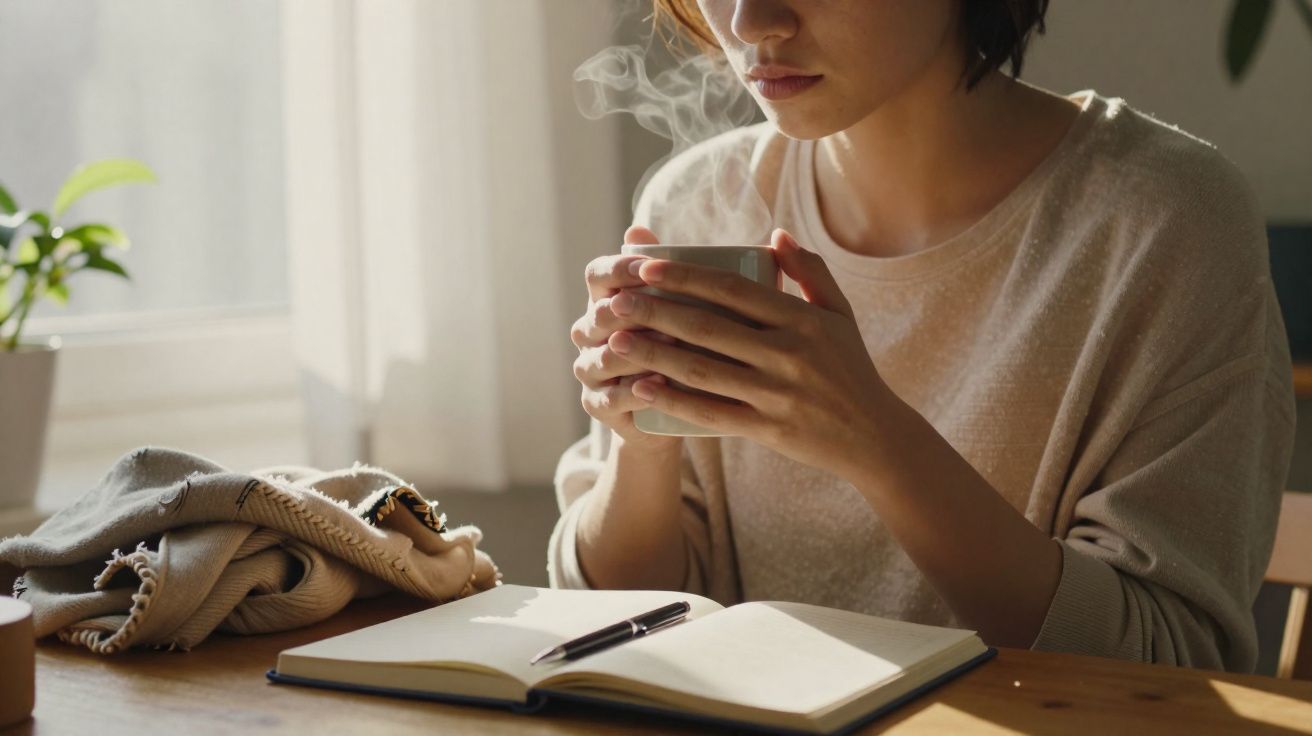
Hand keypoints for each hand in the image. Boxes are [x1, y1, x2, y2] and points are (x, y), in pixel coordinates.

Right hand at [571, 226, 681, 450]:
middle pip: (599, 314)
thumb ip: (663, 272)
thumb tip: (640, 229)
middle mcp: (588, 333)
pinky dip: (636, 390)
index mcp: (603, 301)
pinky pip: (612, 397)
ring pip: (603, 356)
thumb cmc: (678, 345)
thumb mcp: (679, 307)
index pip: (598, 274)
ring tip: (673, 344)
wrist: (671, 407)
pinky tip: (661, 380)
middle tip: (666, 307)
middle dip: (631, 309)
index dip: (621, 269)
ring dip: (638, 350)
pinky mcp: (598, 405)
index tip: (652, 268)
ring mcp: (590, 370)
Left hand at [606, 228, 895, 482]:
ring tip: (615, 341)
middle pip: (708, 327)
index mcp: (802, 319)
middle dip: (655, 311)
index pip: (733, 289)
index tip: (646, 266)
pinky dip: (674, 401)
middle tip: (615, 300)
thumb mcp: (840, 314)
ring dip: (654, 354)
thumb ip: (811, 271)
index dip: (686, 276)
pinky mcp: (769, 430)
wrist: (874, 436)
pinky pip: (712, 413)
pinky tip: (642, 388)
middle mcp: (789, 354)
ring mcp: (778, 394)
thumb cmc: (851, 369)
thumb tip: (775, 234)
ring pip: (703, 370)